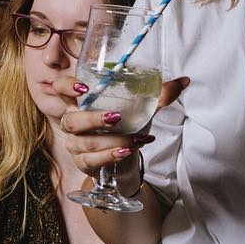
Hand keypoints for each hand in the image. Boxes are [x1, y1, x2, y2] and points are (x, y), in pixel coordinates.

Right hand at [59, 74, 187, 189]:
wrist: (127, 155)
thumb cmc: (127, 126)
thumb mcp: (142, 109)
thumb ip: (159, 95)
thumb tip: (184, 81)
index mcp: (81, 103)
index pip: (60, 88)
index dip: (67, 86)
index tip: (84, 88)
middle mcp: (73, 123)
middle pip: (71, 120)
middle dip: (93, 119)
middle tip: (116, 117)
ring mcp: (75, 144)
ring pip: (84, 143)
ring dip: (112, 140)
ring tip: (135, 139)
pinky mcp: (83, 163)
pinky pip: (92, 160)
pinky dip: (111, 155)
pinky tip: (127, 150)